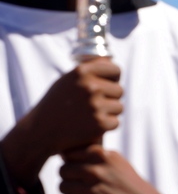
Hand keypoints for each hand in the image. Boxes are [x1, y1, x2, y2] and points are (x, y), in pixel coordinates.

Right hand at [0, 59, 121, 186]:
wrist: (42, 130)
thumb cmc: (57, 103)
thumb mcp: (67, 80)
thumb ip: (88, 72)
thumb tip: (110, 63)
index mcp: (81, 72)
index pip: (115, 70)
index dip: (114, 79)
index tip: (109, 84)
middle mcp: (89, 86)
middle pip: (119, 90)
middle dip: (110, 98)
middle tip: (94, 105)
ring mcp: (95, 105)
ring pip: (119, 107)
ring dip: (109, 113)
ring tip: (89, 115)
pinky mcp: (100, 123)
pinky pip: (115, 122)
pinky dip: (106, 126)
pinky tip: (90, 126)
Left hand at [59, 146, 176, 193]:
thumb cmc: (129, 185)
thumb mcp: (117, 162)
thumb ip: (94, 156)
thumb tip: (64, 154)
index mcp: (102, 155)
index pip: (69, 154)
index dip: (73, 163)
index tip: (83, 170)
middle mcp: (95, 170)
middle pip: (63, 170)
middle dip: (70, 178)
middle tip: (83, 185)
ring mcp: (90, 189)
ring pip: (62, 187)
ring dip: (71, 192)